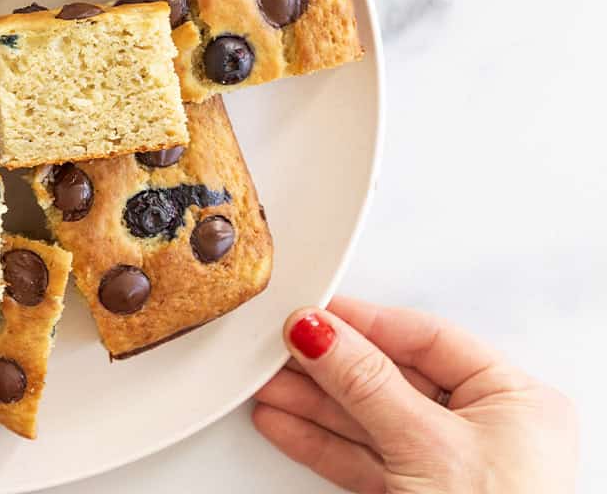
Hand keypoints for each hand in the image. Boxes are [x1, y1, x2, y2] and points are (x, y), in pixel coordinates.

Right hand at [253, 296, 576, 492]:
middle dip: (327, 365)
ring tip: (264, 381)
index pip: (426, 339)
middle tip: (278, 345)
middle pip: (390, 377)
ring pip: (366, 418)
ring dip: (311, 402)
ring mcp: (447, 467)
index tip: (313, 310)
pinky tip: (281, 421)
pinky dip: (317, 441)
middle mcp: (485, 429)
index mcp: (514, 400)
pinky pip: (359, 457)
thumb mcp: (426, 445)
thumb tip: (321, 332)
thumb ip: (367, 383)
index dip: (365, 322)